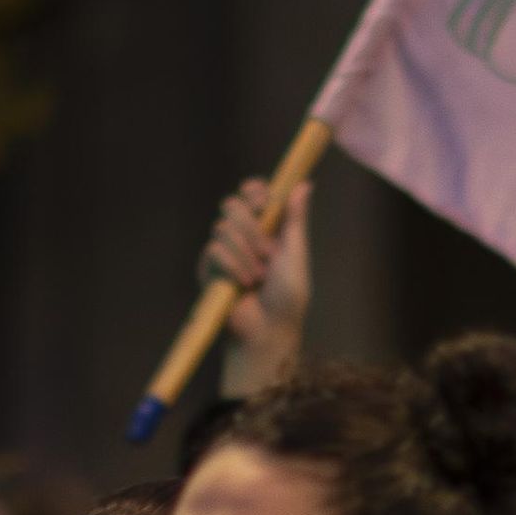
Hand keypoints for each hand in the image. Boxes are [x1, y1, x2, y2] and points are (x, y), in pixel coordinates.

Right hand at [199, 176, 312, 395]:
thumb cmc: (288, 298)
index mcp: (267, 228)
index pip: (252, 194)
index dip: (254, 191)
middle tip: (268, 254)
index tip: (262, 202)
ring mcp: (225, 251)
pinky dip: (232, 266)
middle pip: (233, 204)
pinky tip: (243, 284)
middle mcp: (244, 235)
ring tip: (258, 277)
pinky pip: (214, 250)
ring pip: (223, 227)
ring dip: (245, 253)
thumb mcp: (295, 254)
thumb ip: (295, 219)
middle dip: (252, 228)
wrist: (268, 330)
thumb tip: (305, 183)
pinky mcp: (210, 268)